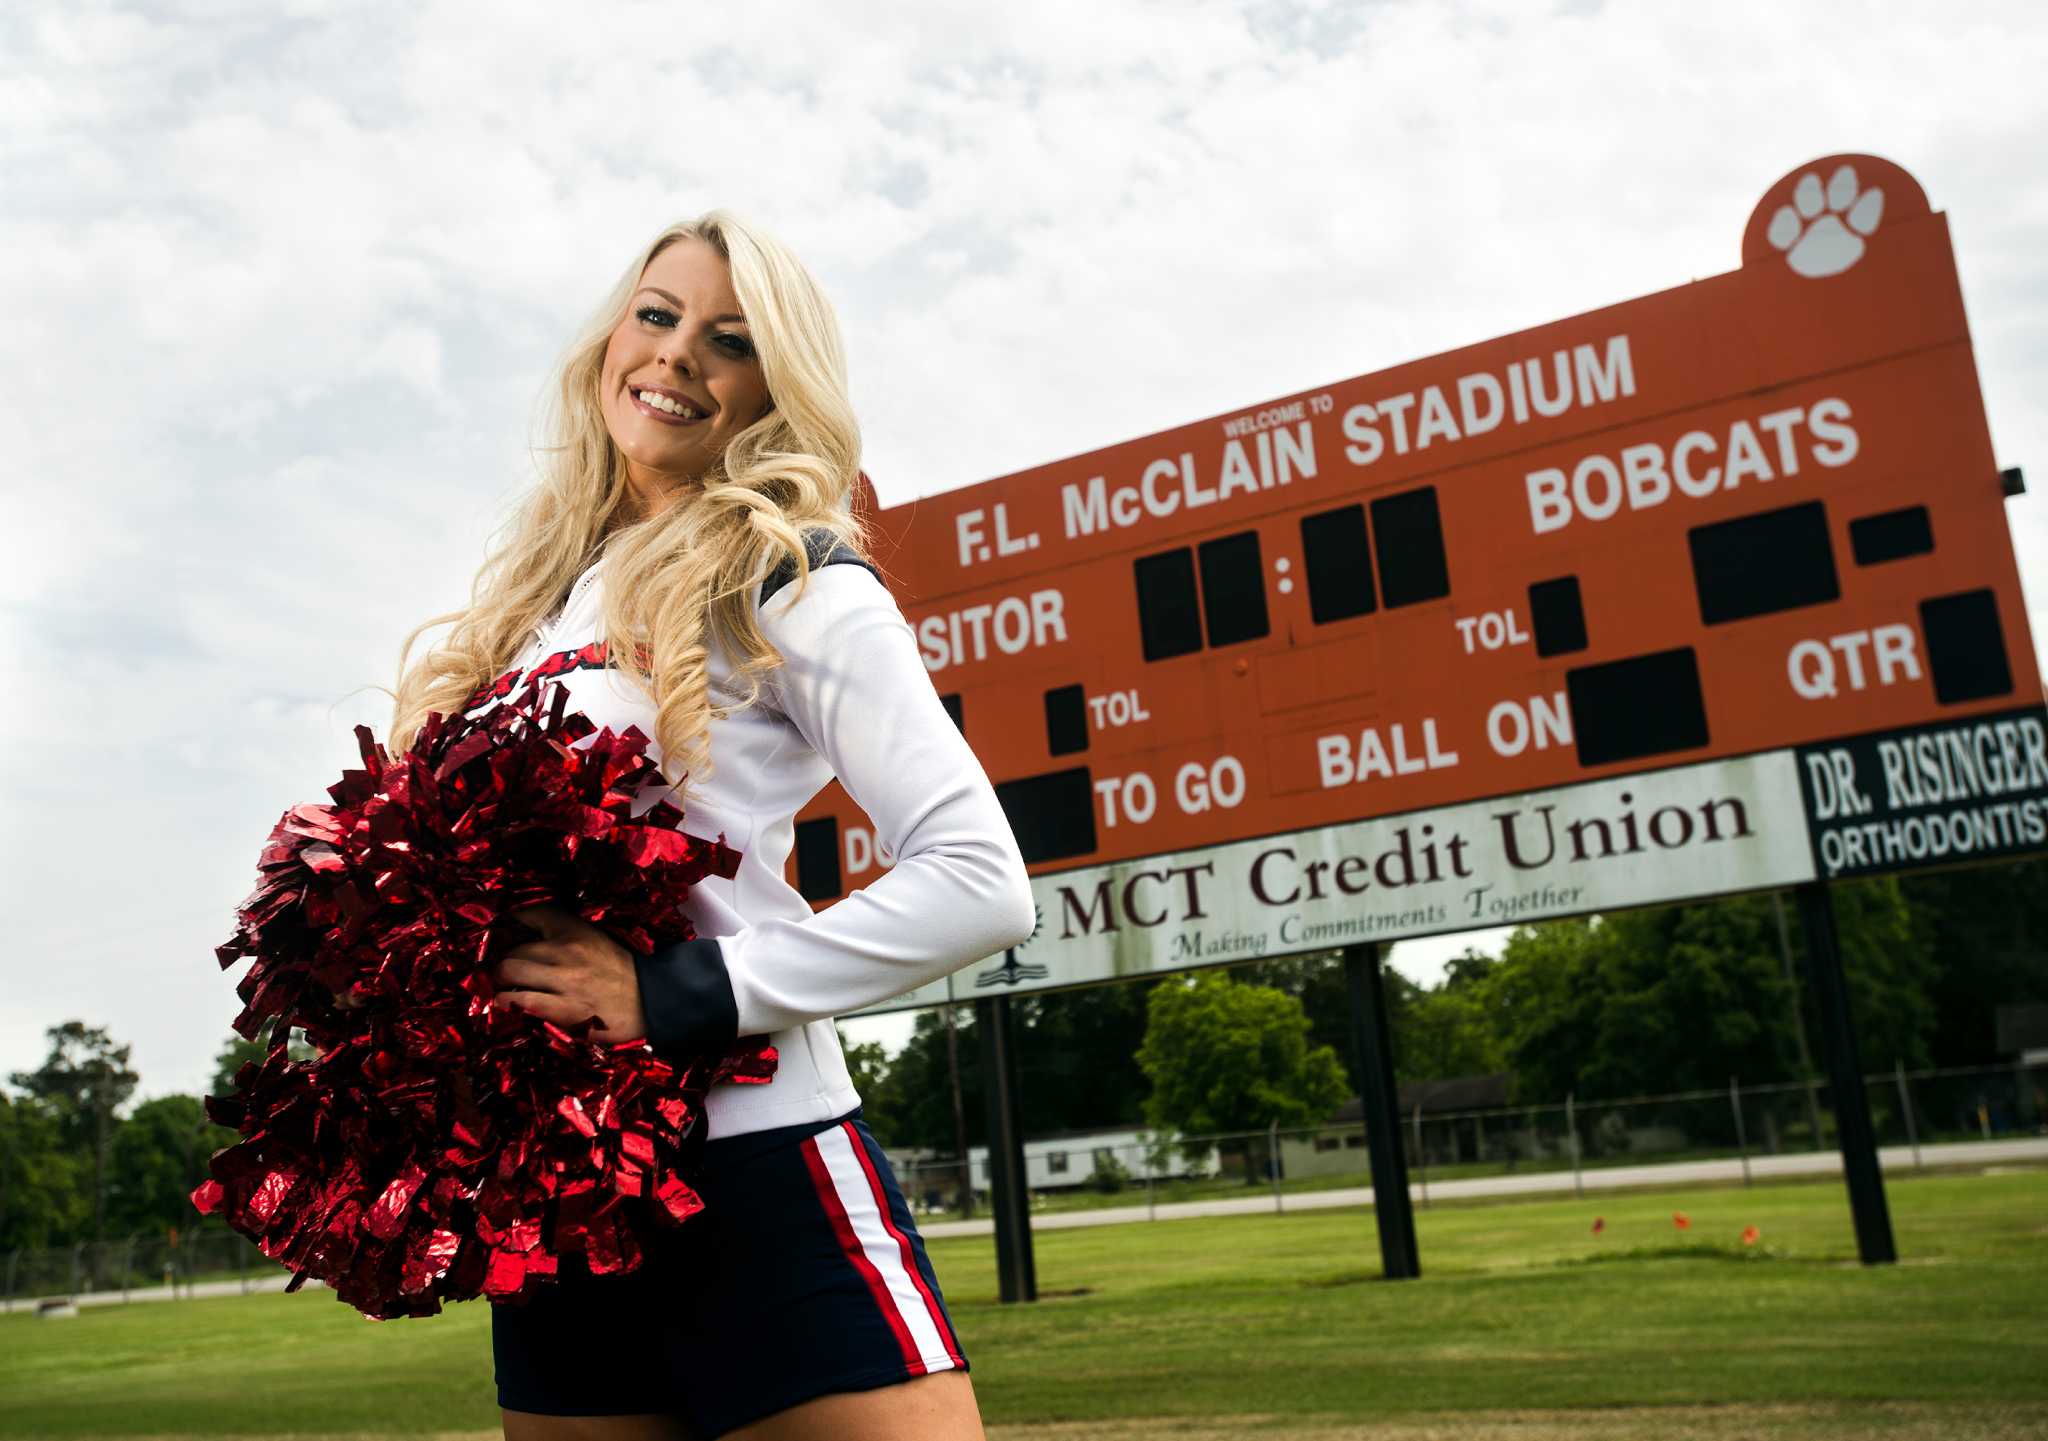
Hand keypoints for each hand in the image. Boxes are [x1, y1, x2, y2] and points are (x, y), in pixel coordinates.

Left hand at [490, 905, 646, 1044]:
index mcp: (576, 931)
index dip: (512, 921)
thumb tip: (531, 935)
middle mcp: (566, 951)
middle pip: (513, 949)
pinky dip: (509, 1003)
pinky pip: (521, 1002)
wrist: (652, 1000)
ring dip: (501, 982)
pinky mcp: (563, 1009)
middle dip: (505, 961)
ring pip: (509, 972)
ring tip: (506, 988)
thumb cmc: (623, 971)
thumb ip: (566, 934)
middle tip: (507, 970)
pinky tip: (510, 1004)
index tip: (505, 930)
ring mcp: (563, 981)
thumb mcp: (597, 939)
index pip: (532, 914)